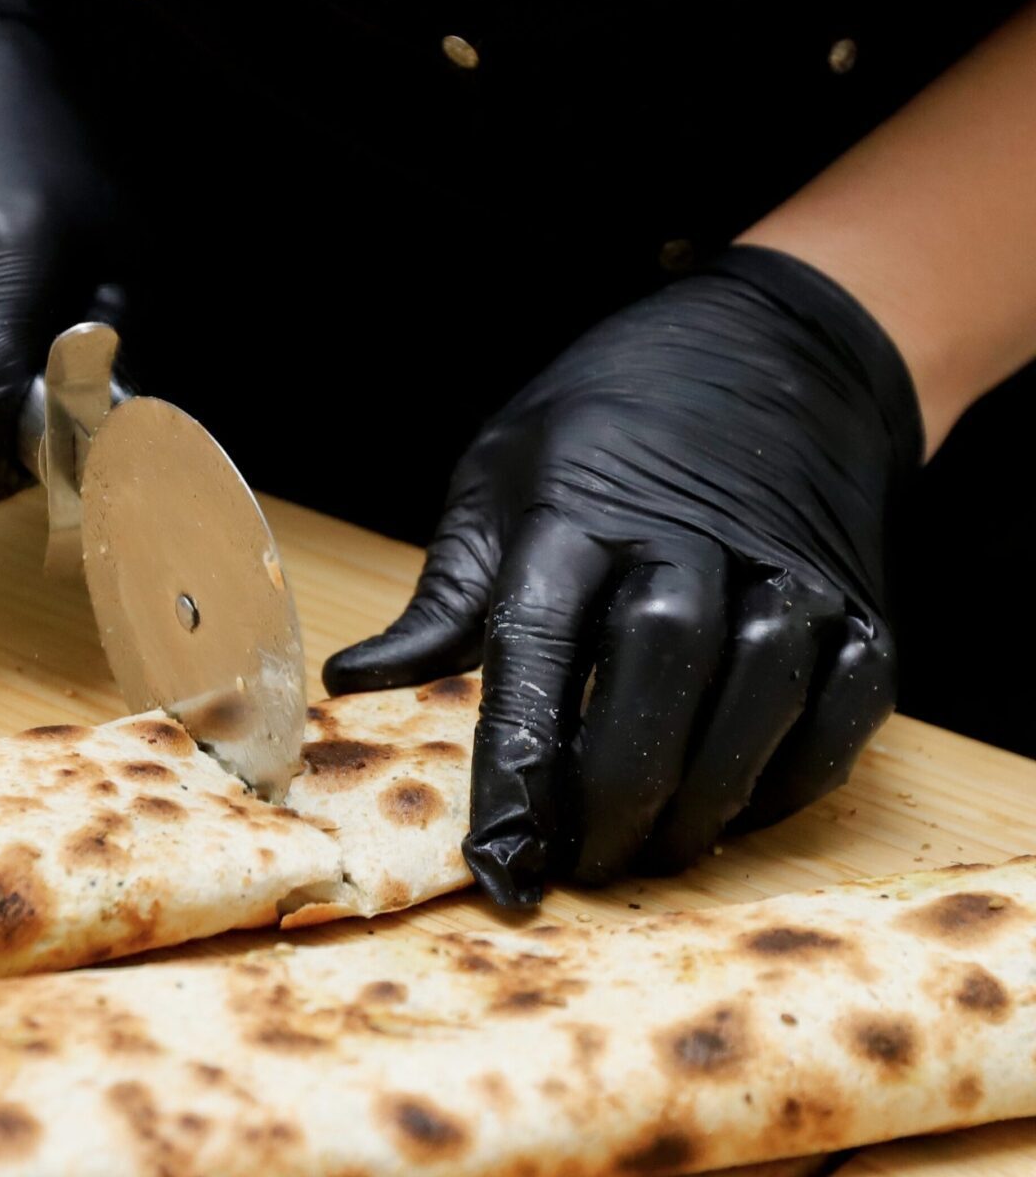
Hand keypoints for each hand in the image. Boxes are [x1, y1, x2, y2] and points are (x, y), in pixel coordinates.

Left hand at [325, 247, 922, 905]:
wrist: (771, 353)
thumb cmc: (607, 424)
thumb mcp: (500, 477)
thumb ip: (445, 593)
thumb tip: (357, 683)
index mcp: (577, 511)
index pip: (538, 648)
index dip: (517, 765)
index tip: (498, 859)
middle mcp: (690, 537)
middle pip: (657, 677)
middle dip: (616, 791)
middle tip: (583, 865)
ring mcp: (790, 568)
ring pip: (758, 698)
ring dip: (704, 799)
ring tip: (651, 852)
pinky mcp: (862, 602)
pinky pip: (841, 711)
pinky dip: (789, 779)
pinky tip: (736, 809)